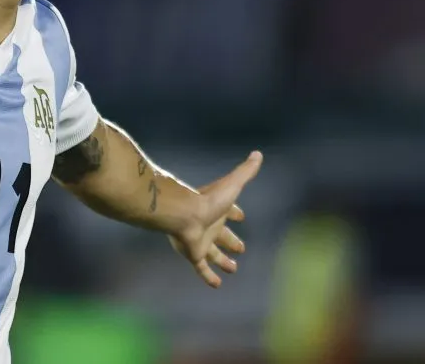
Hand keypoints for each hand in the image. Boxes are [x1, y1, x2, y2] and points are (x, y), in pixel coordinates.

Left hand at [168, 151, 262, 287]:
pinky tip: (218, 285)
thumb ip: (245, 171)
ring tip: (233, 268)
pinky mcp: (193, 254)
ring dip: (222, 261)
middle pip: (222, 235)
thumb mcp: (231, 185)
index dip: (234, 212)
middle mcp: (208, 225)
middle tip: (241, 248)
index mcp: (217, 210)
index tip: (242, 215)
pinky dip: (209, 277)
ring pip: (212, 253)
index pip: (228, 210)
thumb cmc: (207, 200)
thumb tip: (258, 153)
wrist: (182, 214)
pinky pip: (202, 268)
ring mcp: (200, 241)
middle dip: (231, 241)